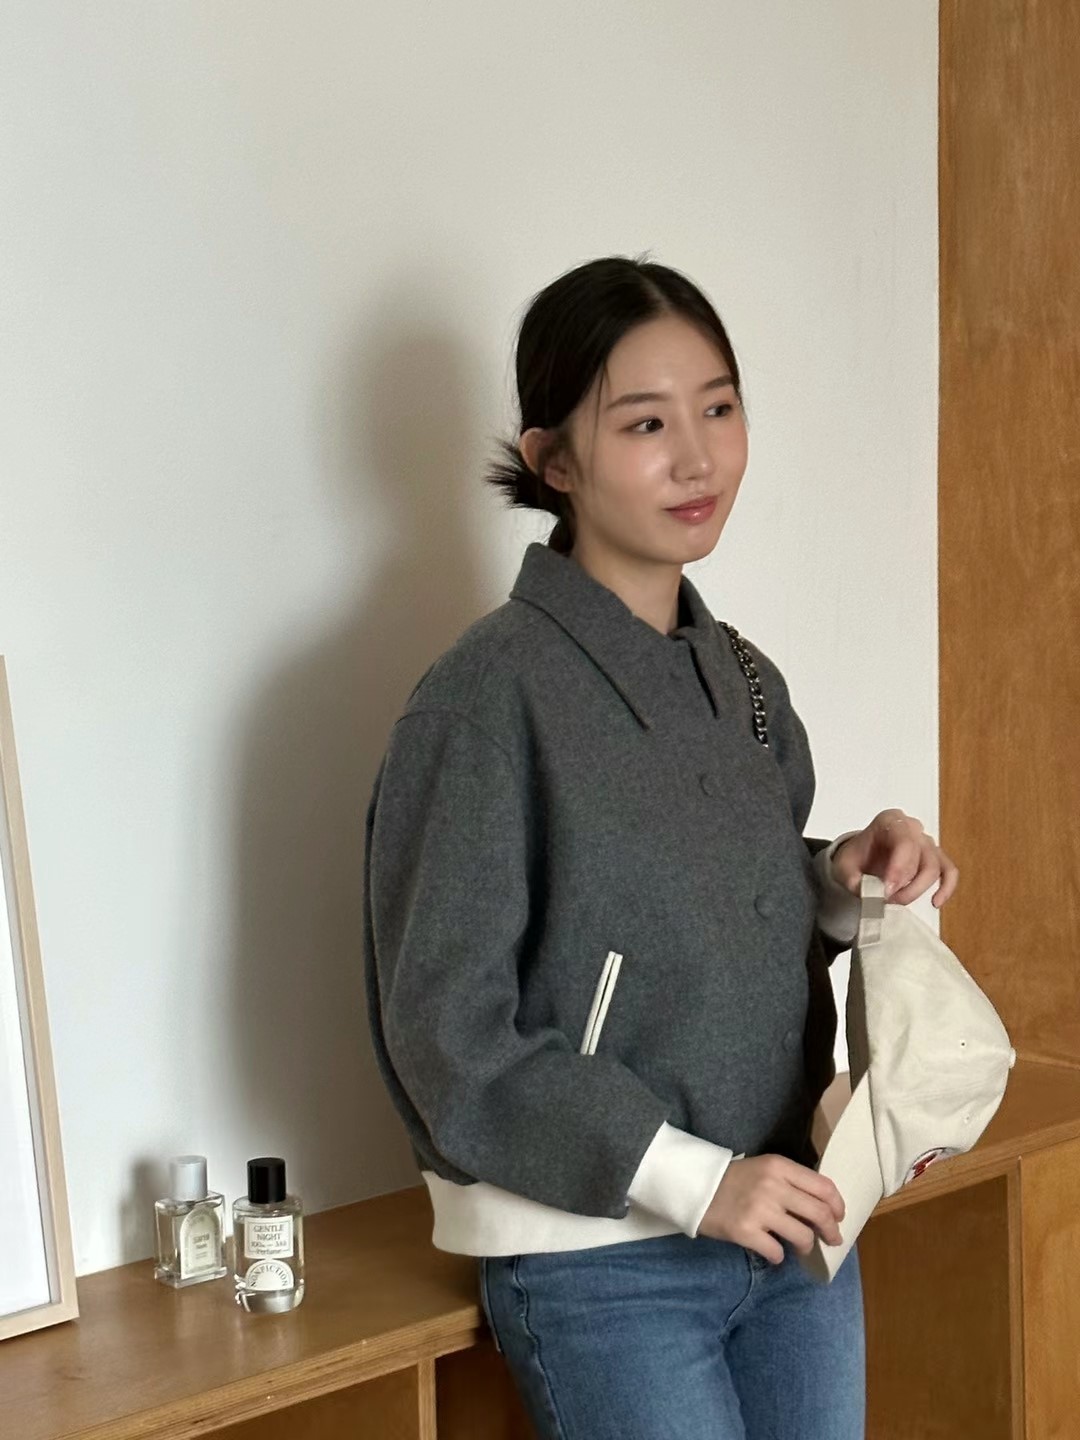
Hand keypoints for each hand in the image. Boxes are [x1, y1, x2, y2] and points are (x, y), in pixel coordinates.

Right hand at [696, 1155, 845, 1264]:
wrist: (696, 1188)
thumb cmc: (735, 1180)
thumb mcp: (765, 1169)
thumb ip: (791, 1182)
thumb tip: (823, 1208)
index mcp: (779, 1166)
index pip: (823, 1187)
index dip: (837, 1205)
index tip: (839, 1217)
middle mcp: (773, 1186)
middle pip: (819, 1213)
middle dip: (831, 1231)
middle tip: (832, 1239)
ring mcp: (759, 1210)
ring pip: (803, 1236)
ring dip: (806, 1246)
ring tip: (800, 1246)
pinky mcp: (745, 1232)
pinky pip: (777, 1252)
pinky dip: (779, 1256)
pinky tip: (772, 1250)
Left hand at [832, 808, 958, 909]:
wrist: (858, 859)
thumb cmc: (854, 858)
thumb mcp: (844, 868)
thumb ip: (856, 882)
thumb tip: (877, 895)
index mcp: (889, 821)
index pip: (904, 842)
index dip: (899, 869)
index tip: (887, 891)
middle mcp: (911, 827)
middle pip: (922, 856)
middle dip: (907, 884)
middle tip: (888, 899)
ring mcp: (925, 841)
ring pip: (935, 866)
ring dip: (918, 889)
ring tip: (898, 901)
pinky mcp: (935, 857)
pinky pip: (948, 870)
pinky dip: (946, 887)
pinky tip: (935, 902)